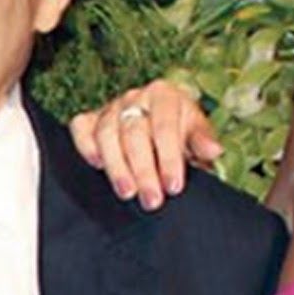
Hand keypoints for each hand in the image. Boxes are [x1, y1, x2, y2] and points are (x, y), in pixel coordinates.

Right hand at [68, 79, 221, 210]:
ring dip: (117, 166)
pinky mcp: (91, 118)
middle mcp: (135, 97)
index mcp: (164, 95)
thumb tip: (212, 150)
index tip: (174, 186)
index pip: (164, 127)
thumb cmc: (180, 127)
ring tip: (127, 193)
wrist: (160, 119)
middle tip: (152, 200)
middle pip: (134, 133)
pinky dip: (86, 145)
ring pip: (107, 134)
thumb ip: (202, 139)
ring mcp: (110, 107)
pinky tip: (96, 165)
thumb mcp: (197, 130)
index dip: (169, 158)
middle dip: (143, 170)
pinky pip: (81, 128)